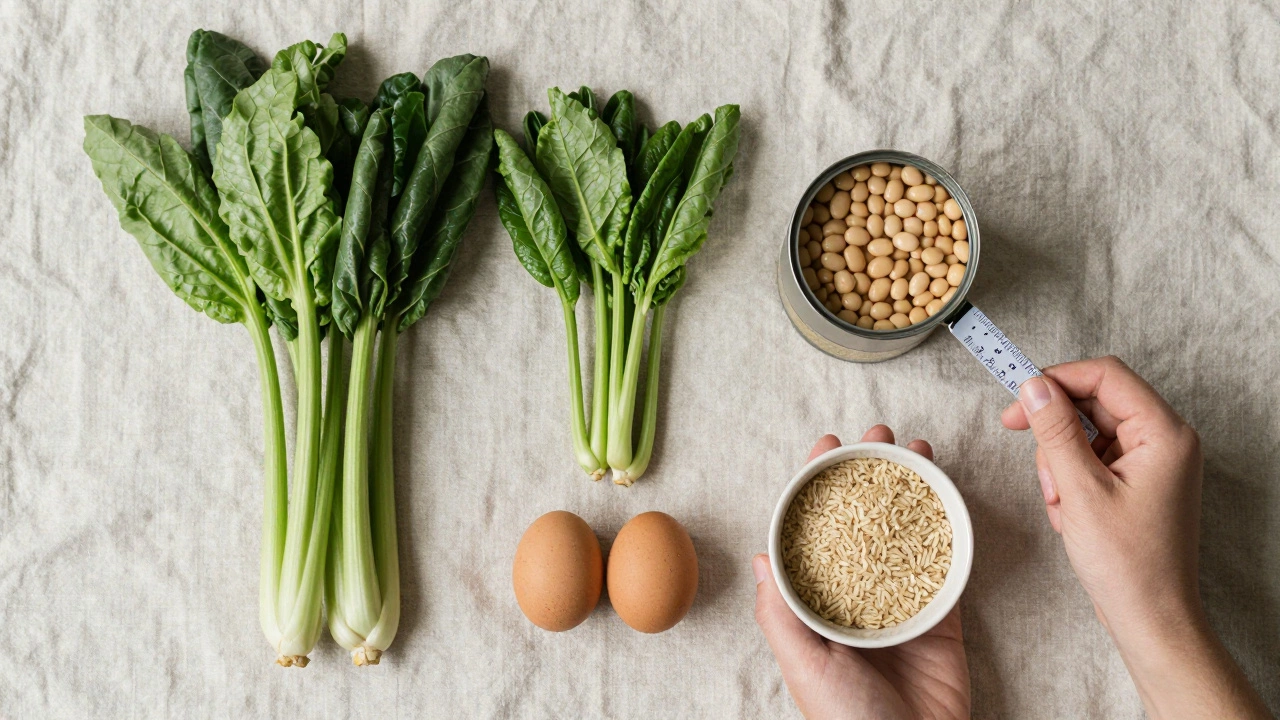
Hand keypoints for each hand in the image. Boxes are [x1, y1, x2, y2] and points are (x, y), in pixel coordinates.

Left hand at [753, 425, 969, 719]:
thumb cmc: (847, 719)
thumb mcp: (804, 664)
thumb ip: (781, 613)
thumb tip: (761, 558)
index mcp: (818, 603)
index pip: (813, 532)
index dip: (818, 487)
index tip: (827, 448)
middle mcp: (857, 594)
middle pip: (863, 520)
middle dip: (869, 474)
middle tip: (879, 436)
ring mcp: (901, 600)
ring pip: (905, 530)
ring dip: (910, 487)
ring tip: (918, 450)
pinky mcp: (942, 613)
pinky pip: (946, 562)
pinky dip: (948, 525)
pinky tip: (948, 492)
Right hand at [1003, 356, 1269, 718]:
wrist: (1149, 616)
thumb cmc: (1128, 563)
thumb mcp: (1080, 490)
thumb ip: (1055, 431)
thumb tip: (1034, 386)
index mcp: (1164, 433)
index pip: (1105, 375)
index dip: (1057, 380)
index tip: (1019, 398)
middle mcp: (1164, 440)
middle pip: (1093, 403)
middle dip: (1057, 435)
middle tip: (1040, 466)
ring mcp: (1151, 461)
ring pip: (1085, 432)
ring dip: (1060, 463)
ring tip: (1063, 505)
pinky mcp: (1136, 480)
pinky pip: (1091, 458)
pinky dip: (1070, 480)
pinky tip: (1071, 513)